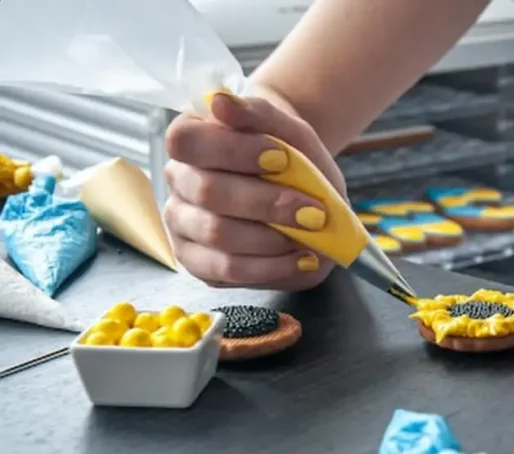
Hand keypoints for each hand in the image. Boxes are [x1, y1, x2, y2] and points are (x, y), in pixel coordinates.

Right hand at [163, 91, 342, 290]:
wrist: (302, 192)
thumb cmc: (289, 157)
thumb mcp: (288, 131)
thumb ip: (258, 114)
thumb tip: (220, 102)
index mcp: (190, 140)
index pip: (187, 141)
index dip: (234, 151)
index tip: (281, 158)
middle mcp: (179, 182)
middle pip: (209, 193)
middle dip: (269, 204)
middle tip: (314, 211)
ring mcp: (183, 224)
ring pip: (219, 236)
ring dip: (274, 238)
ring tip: (310, 235)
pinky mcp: (198, 262)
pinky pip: (228, 271)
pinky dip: (272, 268)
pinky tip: (302, 258)